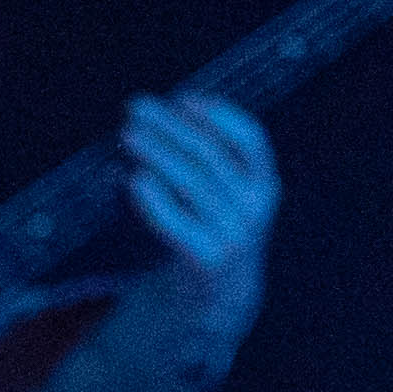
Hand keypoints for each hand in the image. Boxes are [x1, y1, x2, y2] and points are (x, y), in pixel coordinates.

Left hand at [121, 94, 276, 280]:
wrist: (217, 294)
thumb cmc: (210, 228)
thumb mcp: (223, 194)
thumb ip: (204, 162)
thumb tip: (155, 119)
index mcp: (265, 184)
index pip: (250, 139)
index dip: (217, 114)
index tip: (183, 97)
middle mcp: (255, 207)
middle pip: (209, 155)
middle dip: (170, 126)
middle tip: (135, 106)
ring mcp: (233, 234)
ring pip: (190, 182)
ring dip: (156, 152)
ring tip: (127, 135)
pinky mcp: (205, 258)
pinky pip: (174, 221)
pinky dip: (152, 197)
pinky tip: (131, 178)